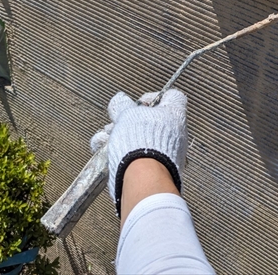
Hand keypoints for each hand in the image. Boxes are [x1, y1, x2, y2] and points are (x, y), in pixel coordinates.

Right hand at [90, 89, 187, 215]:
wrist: (143, 179)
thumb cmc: (141, 141)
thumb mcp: (128, 115)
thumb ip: (123, 106)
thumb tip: (120, 100)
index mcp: (174, 115)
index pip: (172, 97)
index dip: (153, 97)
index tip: (138, 103)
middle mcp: (174, 135)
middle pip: (150, 120)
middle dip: (128, 120)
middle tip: (116, 123)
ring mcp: (166, 154)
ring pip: (140, 139)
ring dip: (120, 136)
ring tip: (106, 137)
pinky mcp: (153, 170)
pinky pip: (137, 156)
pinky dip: (120, 152)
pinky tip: (103, 150)